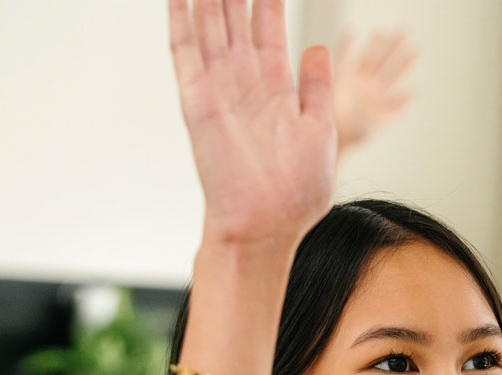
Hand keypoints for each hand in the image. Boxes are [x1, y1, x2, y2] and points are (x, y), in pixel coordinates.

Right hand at [169, 0, 336, 246]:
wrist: (269, 226)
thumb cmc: (297, 192)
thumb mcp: (321, 130)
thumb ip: (316, 87)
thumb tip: (317, 48)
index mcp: (276, 87)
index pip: (267, 28)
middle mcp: (244, 82)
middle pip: (233, 18)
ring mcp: (219, 88)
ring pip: (209, 24)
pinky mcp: (197, 100)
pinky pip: (185, 50)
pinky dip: (181, 18)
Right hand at [332, 29, 418, 153]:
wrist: (332, 139)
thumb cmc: (357, 135)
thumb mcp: (381, 123)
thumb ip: (397, 108)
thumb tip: (414, 93)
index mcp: (381, 95)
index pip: (396, 74)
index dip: (406, 62)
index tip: (416, 49)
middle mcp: (368, 84)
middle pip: (383, 60)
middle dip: (393, 46)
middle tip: (404, 30)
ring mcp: (353, 79)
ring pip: (366, 56)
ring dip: (374, 43)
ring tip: (383, 31)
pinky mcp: (337, 76)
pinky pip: (343, 56)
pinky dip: (346, 44)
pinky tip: (352, 31)